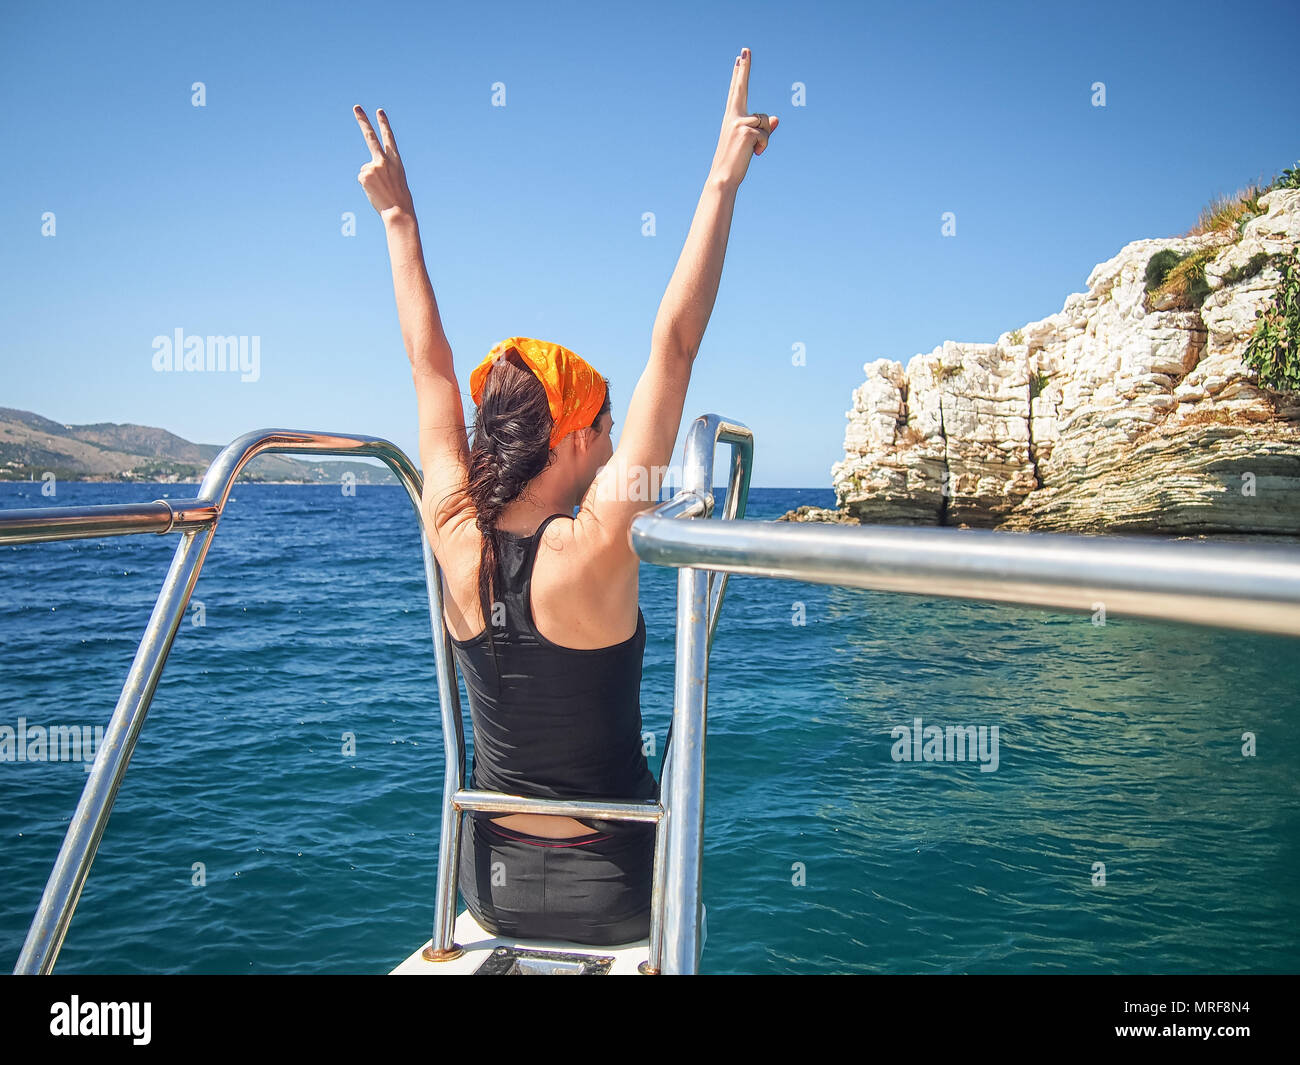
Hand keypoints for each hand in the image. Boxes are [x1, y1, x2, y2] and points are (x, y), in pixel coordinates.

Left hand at [354, 105, 414, 219]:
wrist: (398, 211)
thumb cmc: (399, 199)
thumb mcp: (396, 180)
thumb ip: (383, 168)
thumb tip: (366, 169)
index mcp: (396, 161)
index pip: (389, 138)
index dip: (384, 124)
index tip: (379, 111)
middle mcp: (384, 160)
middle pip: (370, 136)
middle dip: (363, 121)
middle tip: (356, 107)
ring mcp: (373, 166)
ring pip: (366, 169)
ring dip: (371, 180)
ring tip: (381, 190)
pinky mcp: (364, 174)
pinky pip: (362, 178)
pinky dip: (366, 185)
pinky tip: (375, 192)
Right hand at [709, 47, 777, 188]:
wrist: (723, 177)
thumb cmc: (735, 161)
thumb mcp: (750, 142)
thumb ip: (763, 129)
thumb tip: (777, 119)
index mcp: (731, 117)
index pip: (736, 91)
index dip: (739, 74)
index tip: (740, 57)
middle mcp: (733, 116)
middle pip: (741, 87)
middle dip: (744, 68)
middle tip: (745, 49)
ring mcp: (738, 122)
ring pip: (765, 120)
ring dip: (764, 137)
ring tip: (752, 150)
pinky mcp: (746, 130)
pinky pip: (766, 134)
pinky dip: (764, 146)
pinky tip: (754, 154)